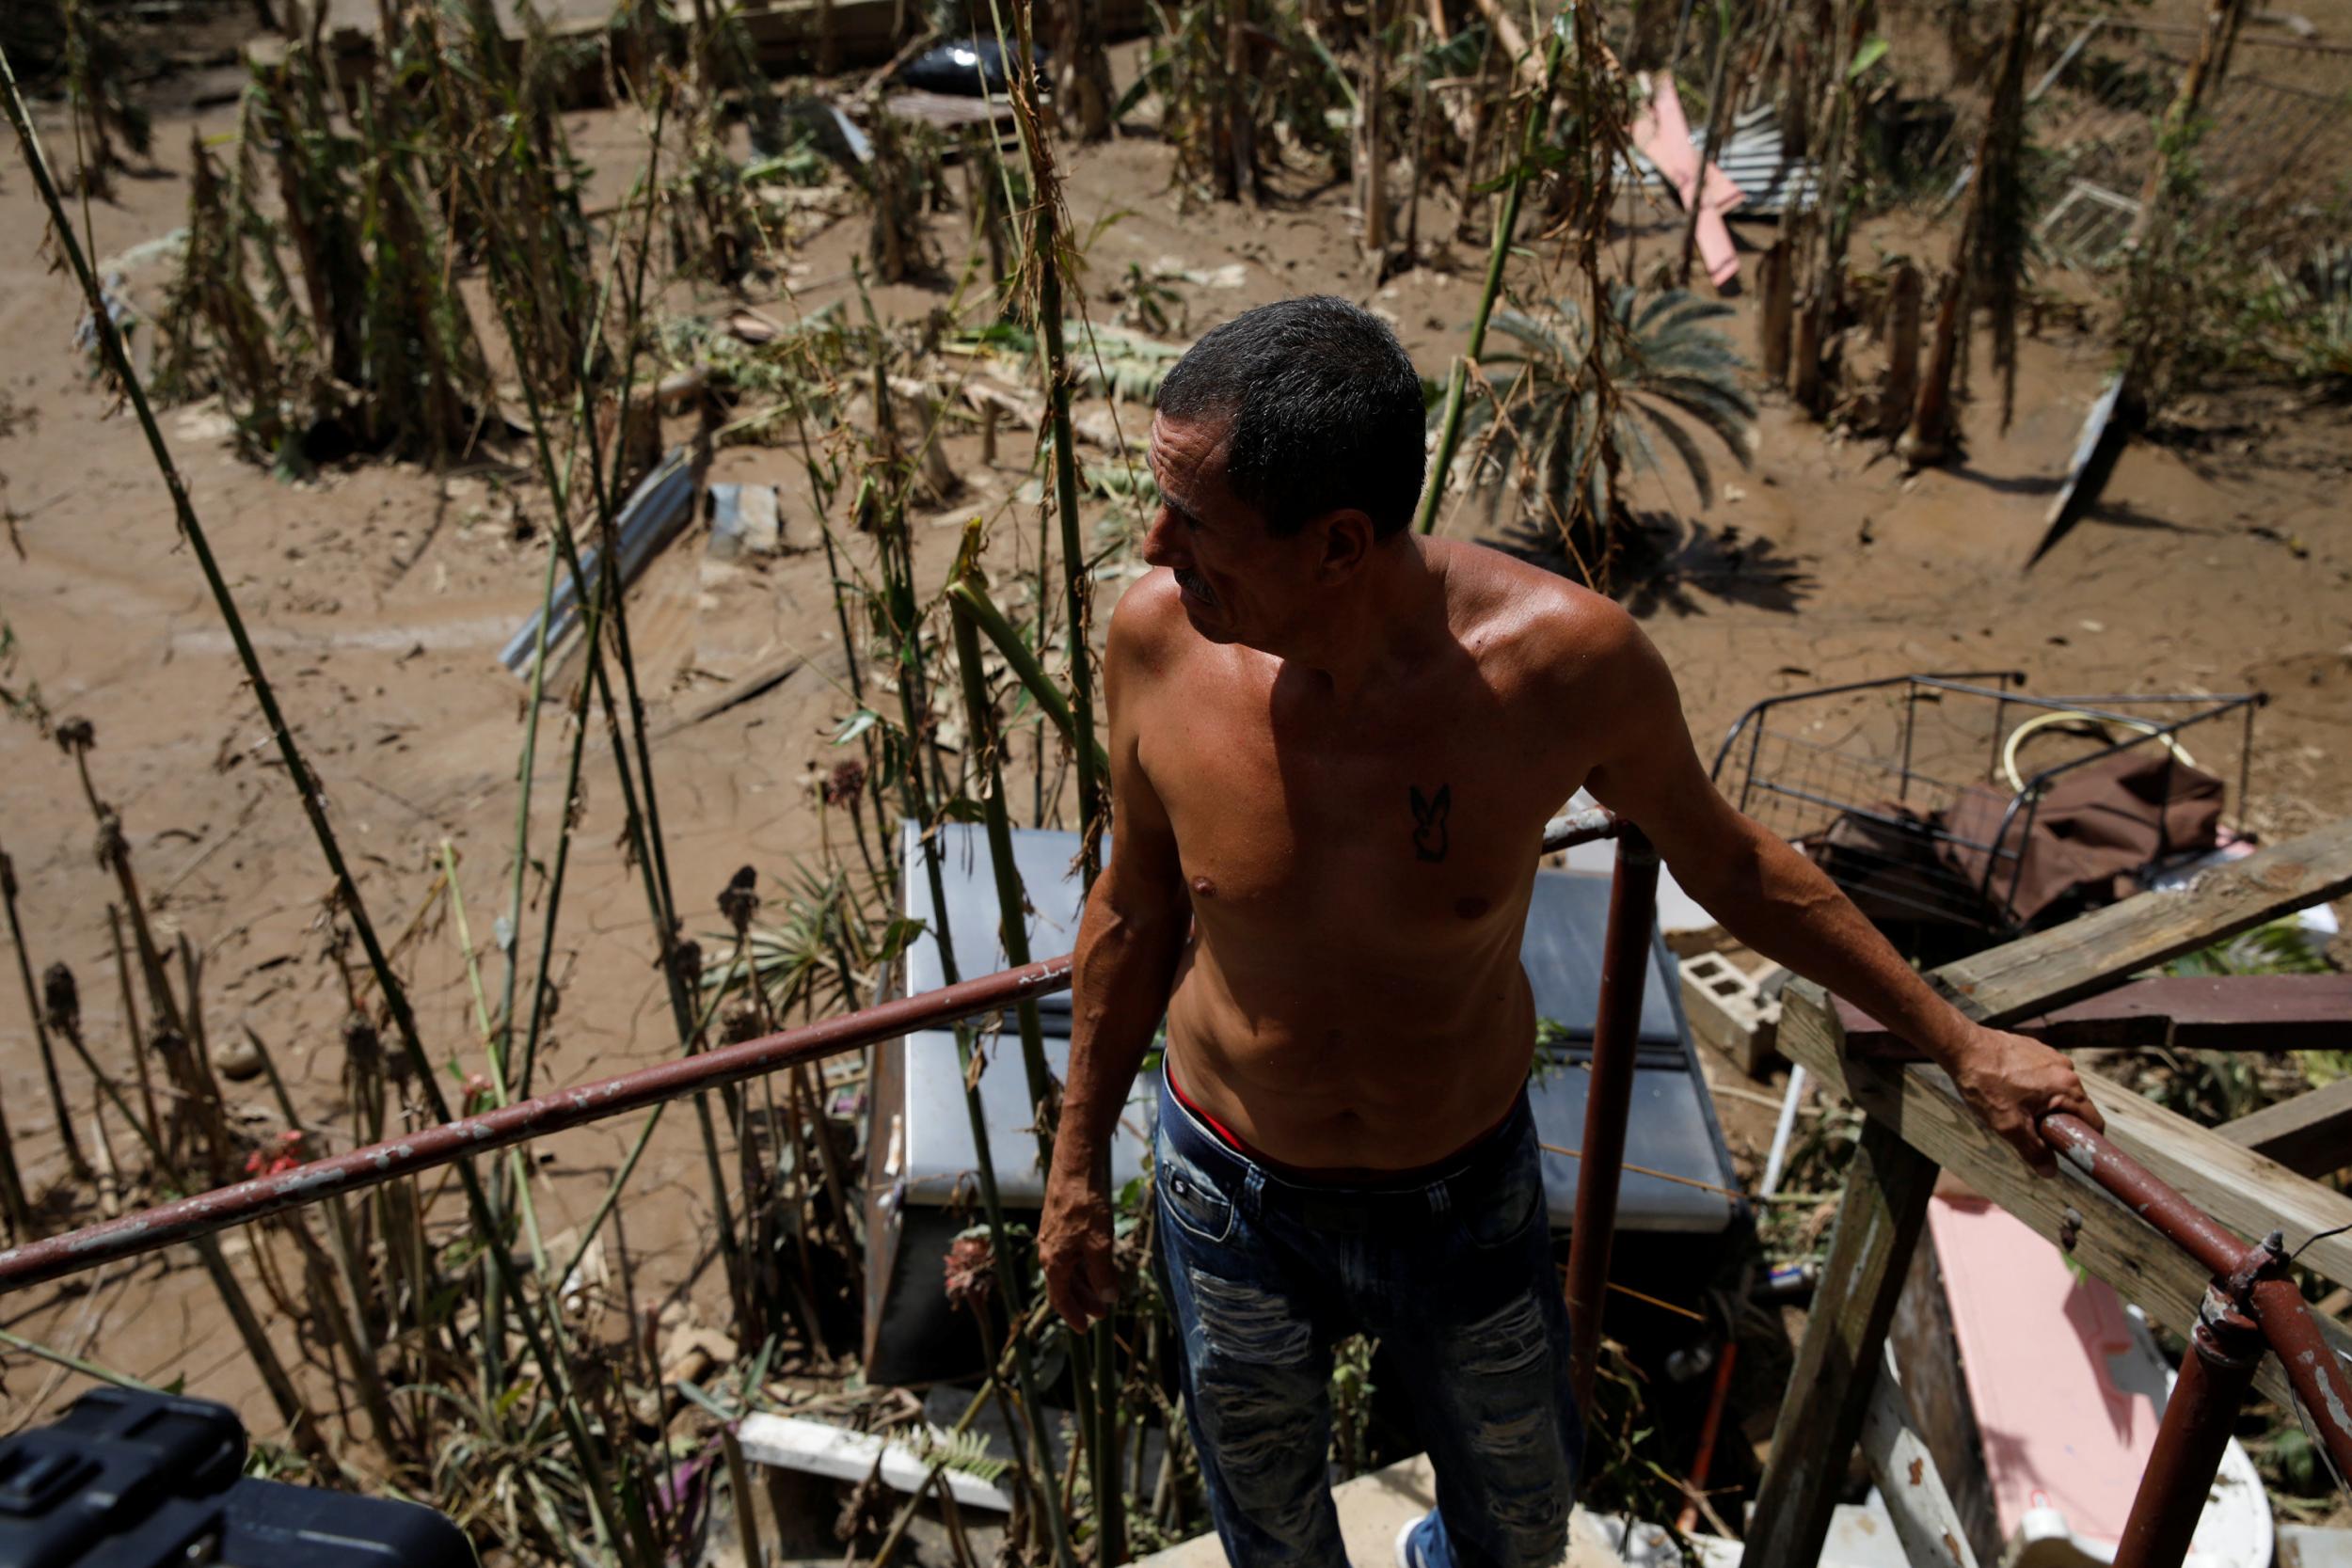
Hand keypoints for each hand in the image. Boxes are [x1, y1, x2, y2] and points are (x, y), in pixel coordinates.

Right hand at [1039, 1161, 1118, 1328]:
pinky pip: (1070, 1254)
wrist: (1075, 1168)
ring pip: (1068, 1269)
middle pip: (1064, 1285)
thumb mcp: (1100, 1244)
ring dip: (1084, 1284)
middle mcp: (1049, 1251)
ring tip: (1103, 1293)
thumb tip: (1108, 1299)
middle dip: (1083, 1301)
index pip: (1059, 1298)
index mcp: (1053, 1261)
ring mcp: (1054, 1237)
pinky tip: (1098, 1264)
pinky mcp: (1061, 1223)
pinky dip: (1083, 1266)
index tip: (1085, 1329)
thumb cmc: (1086, 1206)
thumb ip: (1103, 1274)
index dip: (1072, 1315)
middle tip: (1102, 1314)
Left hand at [1949, 1027, 2104, 1174]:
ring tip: (2017, 1110)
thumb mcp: (2008, 1125)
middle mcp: (2065, 1069)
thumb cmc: (1985, 1084)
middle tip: (2035, 1132)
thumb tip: (2051, 1171)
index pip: (2093, 1121)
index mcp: (2067, 1086)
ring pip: (2058, 1092)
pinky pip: (2044, 1077)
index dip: (2086, 1141)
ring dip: (2045, 1106)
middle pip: (2076, 1107)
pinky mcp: (2036, 1050)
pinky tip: (2010, 1092)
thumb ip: (2033, 1150)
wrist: (1961, 1047)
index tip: (2071, 1151)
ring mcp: (2051, 1056)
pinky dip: (2034, 1089)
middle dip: (2060, 1123)